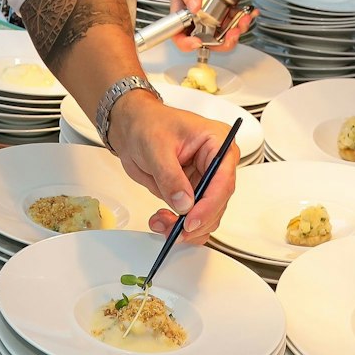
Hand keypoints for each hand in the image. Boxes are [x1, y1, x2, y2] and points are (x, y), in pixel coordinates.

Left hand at [106, 92, 238, 244]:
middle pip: (218, 202)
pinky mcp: (192, 192)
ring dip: (186, 227)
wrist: (131, 127)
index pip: (223, 179)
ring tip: (161, 223)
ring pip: (207, 215)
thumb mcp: (156, 148)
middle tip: (173, 230)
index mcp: (217, 142)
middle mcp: (216, 163)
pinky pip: (193, 216)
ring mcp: (205, 179)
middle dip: (195, 220)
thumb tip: (184, 203)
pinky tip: (163, 222)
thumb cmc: (147, 124)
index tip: (190, 220)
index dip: (209, 204)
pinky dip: (179, 226)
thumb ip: (170, 177)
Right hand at [169, 0, 253, 51]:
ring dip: (236, 31)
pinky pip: (234, 22)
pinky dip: (244, 20)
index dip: (186, 43)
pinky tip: (249, 13)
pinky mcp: (225, 8)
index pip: (178, 35)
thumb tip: (193, 8)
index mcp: (181, 10)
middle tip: (232, 33)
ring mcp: (211, 14)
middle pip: (205, 40)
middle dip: (221, 42)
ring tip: (244, 19)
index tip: (198, 42)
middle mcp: (196, 16)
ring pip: (223, 34)